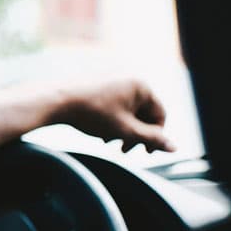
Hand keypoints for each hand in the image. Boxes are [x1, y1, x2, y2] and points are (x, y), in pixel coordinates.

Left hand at [57, 78, 175, 152]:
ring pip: (127, 110)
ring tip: (110, 142)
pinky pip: (114, 105)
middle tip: (124, 150)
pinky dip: (111, 120)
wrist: (57, 101)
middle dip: (136, 134)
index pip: (159, 114)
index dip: (155, 136)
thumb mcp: (126, 131)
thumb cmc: (92, 114)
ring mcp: (113, 79)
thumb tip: (174, 147)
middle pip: (143, 112)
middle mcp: (129, 78)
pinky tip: (100, 132)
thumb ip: (152, 139)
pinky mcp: (99, 84)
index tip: (145, 152)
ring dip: (123, 129)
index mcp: (141, 85)